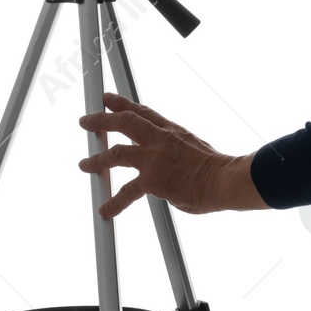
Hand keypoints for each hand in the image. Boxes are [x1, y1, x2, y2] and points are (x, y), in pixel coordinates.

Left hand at [78, 92, 261, 218]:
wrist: (225, 179)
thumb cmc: (218, 169)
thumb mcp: (194, 148)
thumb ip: (175, 153)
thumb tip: (169, 167)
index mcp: (172, 131)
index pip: (142, 113)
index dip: (123, 104)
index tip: (109, 100)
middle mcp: (160, 139)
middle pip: (124, 122)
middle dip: (101, 119)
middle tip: (86, 120)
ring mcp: (154, 158)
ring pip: (116, 152)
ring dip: (97, 159)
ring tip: (84, 164)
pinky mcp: (152, 180)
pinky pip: (126, 192)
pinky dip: (114, 202)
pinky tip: (105, 210)